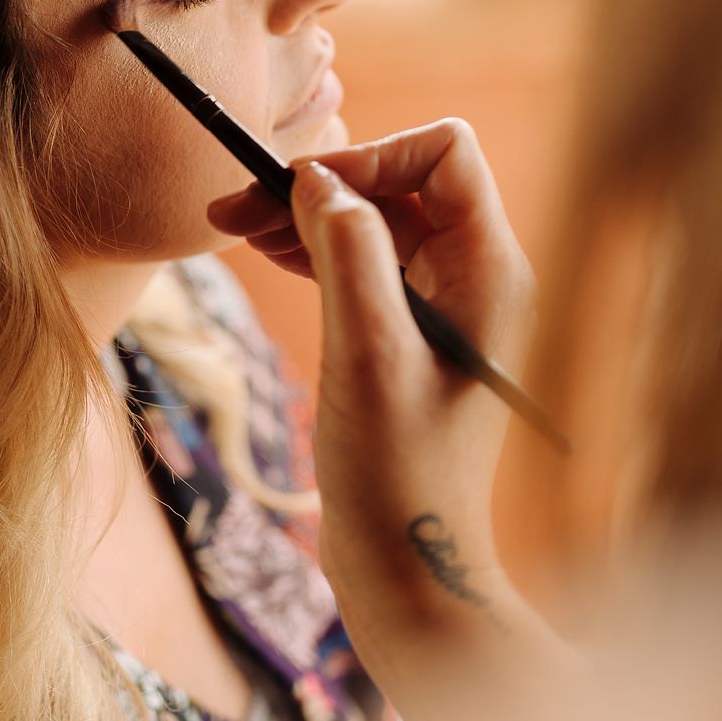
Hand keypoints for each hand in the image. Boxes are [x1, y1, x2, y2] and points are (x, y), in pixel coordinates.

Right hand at [207, 120, 537, 647]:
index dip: (369, 156)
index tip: (299, 192)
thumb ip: (349, 253)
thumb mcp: (367, 353)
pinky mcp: (407, 334)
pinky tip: (264, 251)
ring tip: (232, 225)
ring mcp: (442, 305)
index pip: (444, 154)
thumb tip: (319, 177)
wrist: (408, 567)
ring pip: (372, 220)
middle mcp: (475, 276)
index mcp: (489, 271)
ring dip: (305, 215)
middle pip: (400, 182)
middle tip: (234, 204)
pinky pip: (362, 263)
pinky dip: (312, 250)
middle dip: (321, 183)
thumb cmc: (398, 472)